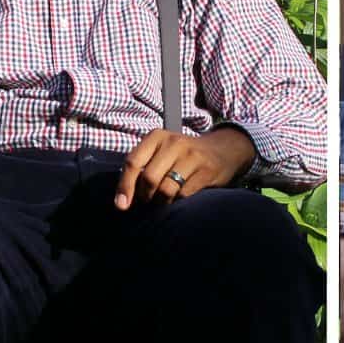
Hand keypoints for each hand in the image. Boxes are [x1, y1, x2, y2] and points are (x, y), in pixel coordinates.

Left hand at [114, 127, 256, 208]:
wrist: (223, 149)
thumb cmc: (183, 156)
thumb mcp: (161, 152)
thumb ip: (141, 168)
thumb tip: (122, 200)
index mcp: (156, 137)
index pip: (133, 162)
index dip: (124, 186)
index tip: (121, 205)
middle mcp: (173, 143)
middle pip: (149, 178)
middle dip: (145, 196)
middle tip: (149, 201)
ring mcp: (191, 156)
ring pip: (166, 189)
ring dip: (162, 201)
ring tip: (164, 200)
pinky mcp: (206, 170)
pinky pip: (184, 195)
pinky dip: (178, 201)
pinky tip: (180, 197)